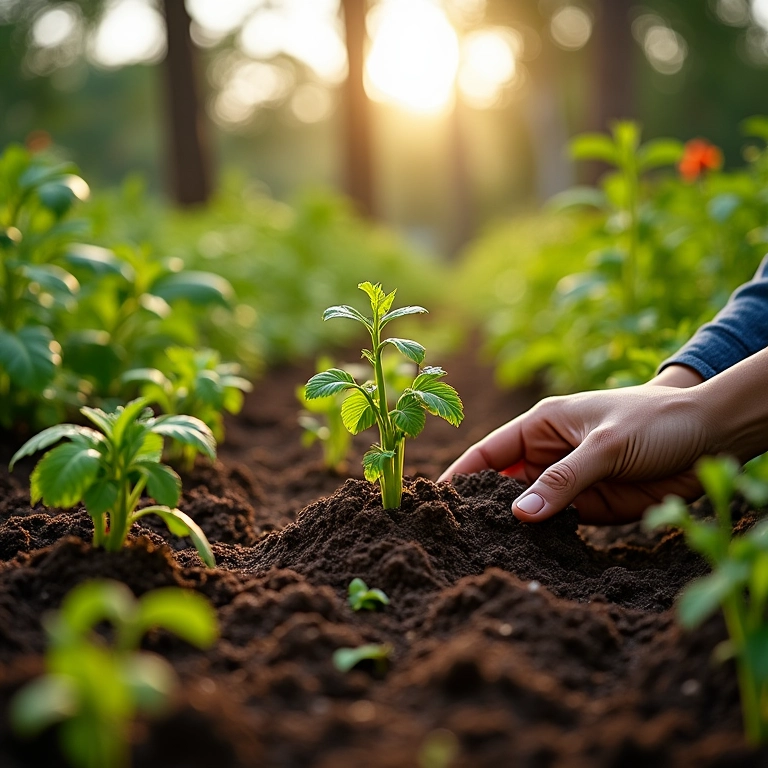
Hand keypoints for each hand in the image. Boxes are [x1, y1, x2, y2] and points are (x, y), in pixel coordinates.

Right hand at [439, 385, 709, 524]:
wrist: (709, 435)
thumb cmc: (653, 421)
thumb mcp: (604, 446)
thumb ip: (562, 481)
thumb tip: (519, 515)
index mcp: (542, 425)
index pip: (490, 451)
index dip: (462, 473)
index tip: (437, 500)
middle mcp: (548, 453)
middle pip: (503, 483)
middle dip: (481, 505)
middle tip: (455, 535)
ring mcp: (568, 481)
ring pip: (528, 507)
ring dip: (512, 525)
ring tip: (485, 550)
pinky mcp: (590, 506)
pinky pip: (557, 524)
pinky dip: (543, 538)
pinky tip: (528, 554)